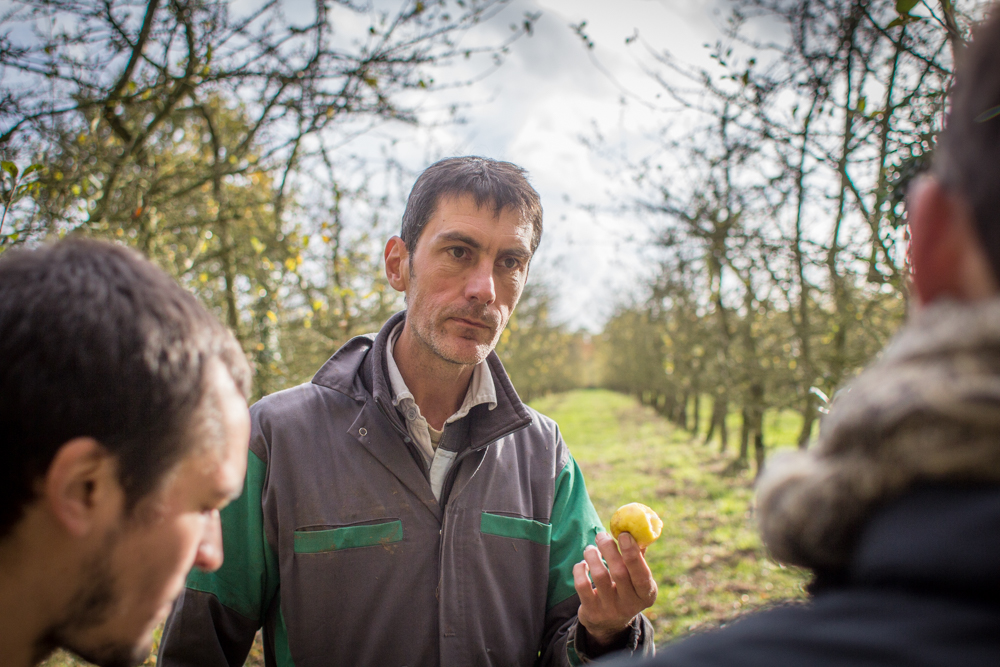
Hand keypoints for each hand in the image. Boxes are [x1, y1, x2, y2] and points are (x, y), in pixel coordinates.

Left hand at [573, 531, 657, 646]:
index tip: (623, 534)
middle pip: (619, 572)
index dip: (633, 554)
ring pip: (600, 576)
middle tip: (601, 535)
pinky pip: (582, 585)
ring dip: (593, 556)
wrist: (608, 624)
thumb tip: (635, 530)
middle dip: (609, 549)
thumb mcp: (636, 580)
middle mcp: (630, 604)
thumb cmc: (624, 591)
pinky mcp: (592, 612)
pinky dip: (580, 569)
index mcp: (646, 594)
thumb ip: (638, 557)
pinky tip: (583, 564)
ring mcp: (610, 610)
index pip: (642, 574)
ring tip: (590, 549)